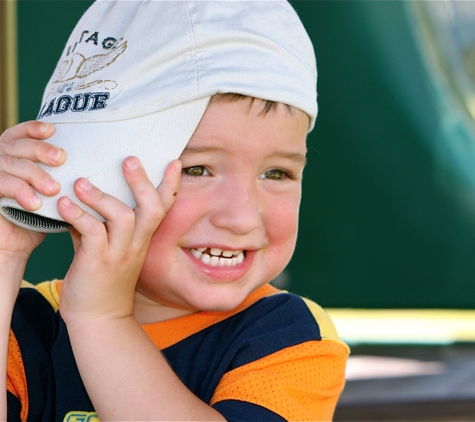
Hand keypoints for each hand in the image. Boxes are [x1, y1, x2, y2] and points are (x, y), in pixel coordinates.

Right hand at [0, 121, 65, 272]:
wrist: (16, 244)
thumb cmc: (40, 215)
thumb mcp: (54, 191)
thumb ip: (65, 175)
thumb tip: (96, 162)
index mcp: (14, 154)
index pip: (19, 132)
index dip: (33, 128)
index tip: (53, 129)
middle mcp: (0, 161)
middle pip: (16, 144)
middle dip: (39, 149)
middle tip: (61, 158)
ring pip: (10, 164)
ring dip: (34, 174)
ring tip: (53, 189)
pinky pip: (0, 185)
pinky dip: (19, 192)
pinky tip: (35, 204)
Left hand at [58, 157, 181, 323]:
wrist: (98, 319)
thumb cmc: (101, 280)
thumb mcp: (106, 248)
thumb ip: (98, 223)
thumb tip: (81, 196)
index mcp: (142, 239)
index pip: (164, 208)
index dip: (171, 185)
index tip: (174, 162)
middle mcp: (136, 244)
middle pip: (152, 209)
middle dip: (143, 182)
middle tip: (130, 160)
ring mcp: (119, 254)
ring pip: (123, 217)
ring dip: (101, 196)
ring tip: (81, 182)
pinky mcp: (98, 262)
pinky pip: (92, 233)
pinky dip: (78, 215)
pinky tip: (63, 204)